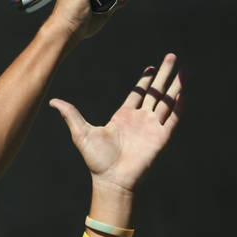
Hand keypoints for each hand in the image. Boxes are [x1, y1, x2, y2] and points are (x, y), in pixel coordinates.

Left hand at [49, 54, 182, 193]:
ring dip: (176, 85)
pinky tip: (183, 91)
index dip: (145, 80)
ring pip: (167, 101)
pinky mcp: (161, 137)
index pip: (138, 93)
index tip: (152, 67)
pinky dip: (179, 104)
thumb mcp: (81, 132)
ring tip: (184, 70)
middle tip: (172, 56)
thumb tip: (52, 101)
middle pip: (155, 92)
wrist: (111, 179)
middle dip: (164, 75)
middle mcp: (140, 119)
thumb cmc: (96, 160)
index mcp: (123, 117)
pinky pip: (173, 118)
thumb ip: (70, 114)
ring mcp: (152, 127)